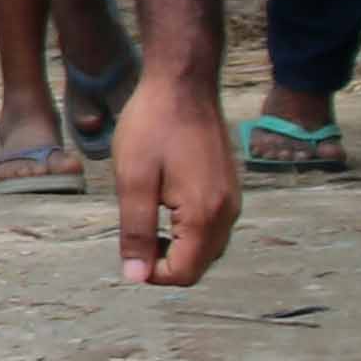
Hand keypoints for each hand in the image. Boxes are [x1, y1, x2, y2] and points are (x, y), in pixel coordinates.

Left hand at [111, 77, 239, 288]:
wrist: (183, 83)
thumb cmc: (153, 126)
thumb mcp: (133, 180)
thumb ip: (136, 232)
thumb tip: (135, 277)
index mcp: (205, 215)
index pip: (184, 273)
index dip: (152, 273)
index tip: (128, 250)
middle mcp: (228, 213)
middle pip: (199, 265)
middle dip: (165, 261)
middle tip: (135, 234)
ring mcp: (232, 199)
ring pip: (207, 248)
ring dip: (177, 247)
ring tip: (146, 219)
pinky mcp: (228, 187)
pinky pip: (212, 227)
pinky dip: (188, 231)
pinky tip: (164, 206)